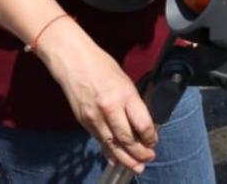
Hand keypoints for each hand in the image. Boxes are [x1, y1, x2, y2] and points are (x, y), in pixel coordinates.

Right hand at [47, 34, 157, 171]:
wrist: (72, 60)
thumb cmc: (101, 66)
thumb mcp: (125, 81)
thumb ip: (133, 104)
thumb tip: (141, 125)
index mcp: (124, 94)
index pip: (142, 124)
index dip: (150, 137)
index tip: (154, 142)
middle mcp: (109, 107)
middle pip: (127, 139)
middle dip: (140, 152)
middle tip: (148, 158)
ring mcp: (94, 116)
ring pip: (112, 144)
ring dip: (126, 158)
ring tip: (136, 166)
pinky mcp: (83, 121)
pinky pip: (99, 140)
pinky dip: (109, 151)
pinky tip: (116, 159)